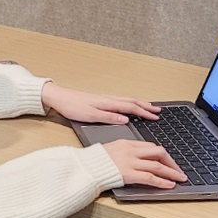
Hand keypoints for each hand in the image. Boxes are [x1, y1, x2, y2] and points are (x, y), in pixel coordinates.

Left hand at [40, 82, 160, 125]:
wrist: (59, 97)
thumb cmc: (72, 106)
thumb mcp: (90, 115)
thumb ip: (109, 117)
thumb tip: (125, 120)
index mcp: (108, 103)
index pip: (131, 107)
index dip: (144, 112)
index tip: (155, 117)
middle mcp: (108, 99)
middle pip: (132, 101)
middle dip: (146, 106)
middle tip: (158, 111)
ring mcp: (105, 98)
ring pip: (127, 100)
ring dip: (139, 104)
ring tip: (149, 107)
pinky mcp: (101, 100)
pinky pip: (121, 100)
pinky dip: (130, 103)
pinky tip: (129, 106)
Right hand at [102, 140, 186, 187]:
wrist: (85, 166)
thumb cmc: (95, 160)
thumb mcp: (111, 149)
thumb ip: (125, 151)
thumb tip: (137, 157)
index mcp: (127, 143)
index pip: (150, 146)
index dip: (163, 155)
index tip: (169, 161)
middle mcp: (131, 150)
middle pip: (158, 152)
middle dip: (171, 162)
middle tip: (178, 170)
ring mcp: (131, 162)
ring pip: (157, 165)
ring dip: (171, 172)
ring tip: (180, 178)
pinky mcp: (129, 174)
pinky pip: (150, 177)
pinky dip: (162, 181)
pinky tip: (169, 185)